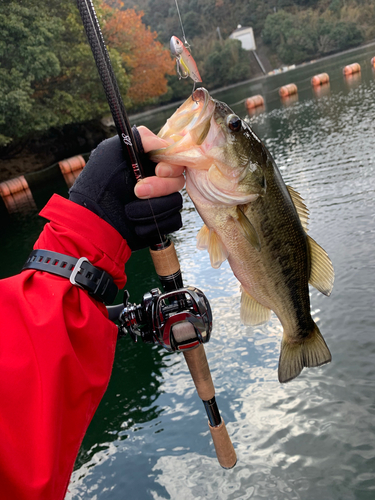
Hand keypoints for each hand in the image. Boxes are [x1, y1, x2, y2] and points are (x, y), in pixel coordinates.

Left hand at [69, 127, 183, 250]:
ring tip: (130, 211)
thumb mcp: (112, 152)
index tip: (159, 170)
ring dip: (152, 208)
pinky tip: (137, 224)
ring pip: (176, 202)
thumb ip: (140, 138)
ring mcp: (161, 202)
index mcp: (149, 162)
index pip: (175, 158)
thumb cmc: (98, 185)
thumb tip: (166, 143)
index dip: (171, 164)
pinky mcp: (162, 222)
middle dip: (160, 187)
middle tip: (137, 191)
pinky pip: (173, 221)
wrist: (94, 222)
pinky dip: (154, 224)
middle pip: (178, 180)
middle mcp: (158, 180)